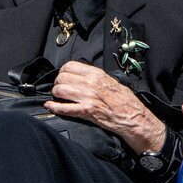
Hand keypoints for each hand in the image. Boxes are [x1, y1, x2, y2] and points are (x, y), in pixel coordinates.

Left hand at [46, 61, 164, 153]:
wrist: (132, 116)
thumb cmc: (124, 100)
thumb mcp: (111, 81)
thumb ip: (96, 77)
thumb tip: (83, 76)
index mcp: (96, 74)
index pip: (69, 66)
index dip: (63, 72)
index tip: (64, 77)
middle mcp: (90, 83)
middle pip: (62, 78)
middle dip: (58, 83)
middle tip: (60, 88)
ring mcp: (87, 97)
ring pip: (60, 91)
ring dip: (56, 94)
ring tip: (58, 97)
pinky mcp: (86, 111)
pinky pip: (64, 108)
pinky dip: (54, 107)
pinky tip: (50, 106)